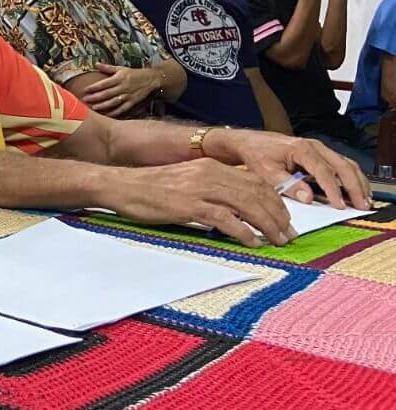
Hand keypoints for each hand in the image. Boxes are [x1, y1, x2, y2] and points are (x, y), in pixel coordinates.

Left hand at [81, 64, 160, 116]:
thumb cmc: (134, 73)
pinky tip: (107, 115)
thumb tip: (95, 64)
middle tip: (85, 100)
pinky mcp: (133, 102)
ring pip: (114, 102)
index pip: (104, 83)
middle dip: (95, 97)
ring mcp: (128, 95)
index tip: (85, 90)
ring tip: (94, 108)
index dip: (94, 87)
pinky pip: (123, 108)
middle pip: (107, 93)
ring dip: (103, 105)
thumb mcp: (121, 68)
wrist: (151, 79)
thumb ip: (108, 68)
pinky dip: (115, 112)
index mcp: (119, 78)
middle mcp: (123, 87)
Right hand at [102, 159, 294, 246]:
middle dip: (278, 215)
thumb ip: (211, 189)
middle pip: (257, 193)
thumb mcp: (187, 182)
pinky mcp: (191, 205)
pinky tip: (253, 242)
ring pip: (248, 205)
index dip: (275, 201)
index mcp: (212, 166)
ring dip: (268, 225)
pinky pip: (227, 219)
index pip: (255, 181)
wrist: (122, 186)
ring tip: (278, 240)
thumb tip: (234, 210)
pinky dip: (245, 232)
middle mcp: (211, 173)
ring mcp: (201, 189)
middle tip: (288, 234)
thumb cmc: (151, 189)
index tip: (284, 218)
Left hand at [204, 127, 371, 210]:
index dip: (333, 190)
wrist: (248, 142)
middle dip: (355, 187)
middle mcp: (315, 146)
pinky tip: (356, 191)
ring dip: (358, 182)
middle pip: (343, 166)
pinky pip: (342, 164)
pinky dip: (352, 177)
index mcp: (302, 149)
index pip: (324, 171)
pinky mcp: (320, 153)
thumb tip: (309, 198)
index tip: (340, 206)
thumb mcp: (266, 172)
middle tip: (362, 205)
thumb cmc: (256, 155)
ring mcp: (319, 149)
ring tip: (365, 200)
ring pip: (347, 164)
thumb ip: (287, 185)